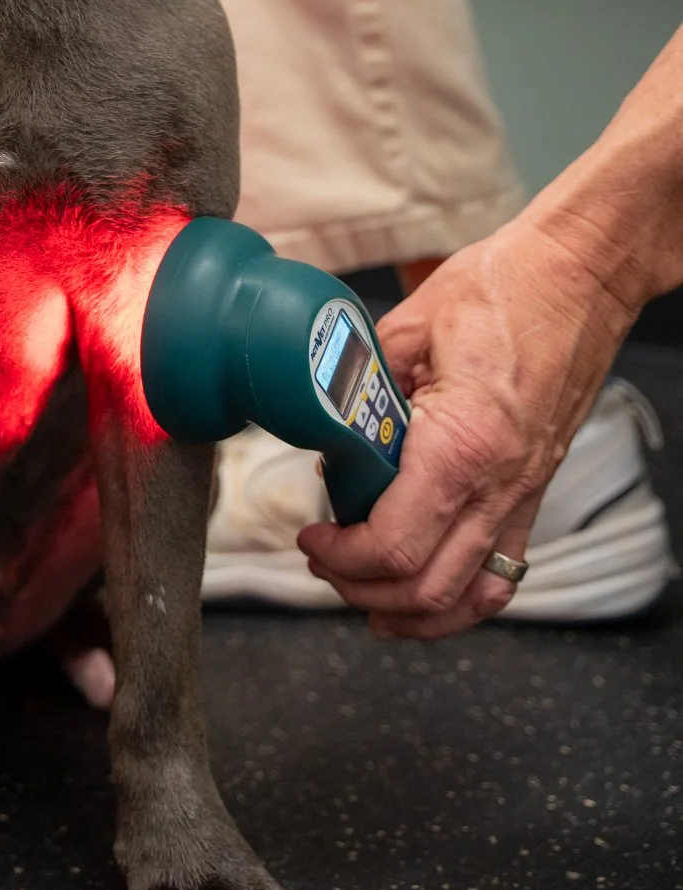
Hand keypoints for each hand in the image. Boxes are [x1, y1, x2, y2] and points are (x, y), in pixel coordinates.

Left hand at [297, 212, 633, 638]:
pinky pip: (503, 572)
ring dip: (412, 611)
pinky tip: (429, 593)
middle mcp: (500, 484)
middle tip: (322, 562)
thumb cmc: (506, 288)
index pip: (394, 543)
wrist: (580, 277)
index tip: (310, 537)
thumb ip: (361, 378)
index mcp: (462, 444)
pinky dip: (462, 599)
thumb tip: (321, 413)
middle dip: (361, 588)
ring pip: (472, 598)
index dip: (340, 556)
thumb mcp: (409, 322)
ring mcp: (524, 493)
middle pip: (427, 587)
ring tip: (365, 597)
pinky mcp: (535, 489)